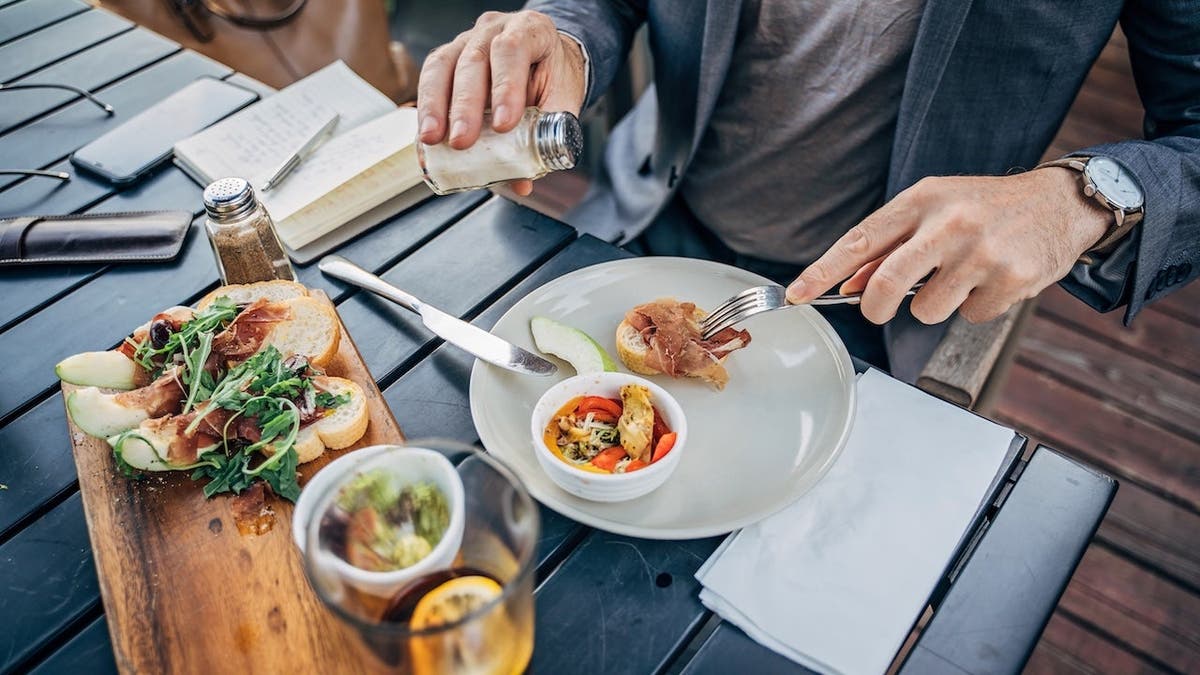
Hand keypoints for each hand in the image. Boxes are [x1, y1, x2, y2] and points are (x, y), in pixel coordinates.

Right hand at [416, 10, 586, 195]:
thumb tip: (520, 183)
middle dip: (465, 105)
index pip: (513, 50)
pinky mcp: (447, 56)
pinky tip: (425, 136)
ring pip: (443, 65)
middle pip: (474, 60)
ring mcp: (467, 40)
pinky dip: (426, 109)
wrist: (543, 59)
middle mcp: (495, 30)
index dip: (506, 87)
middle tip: (461, 141)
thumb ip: (545, 138)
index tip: (503, 125)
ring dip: (434, 105)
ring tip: (432, 139)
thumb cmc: (551, 78)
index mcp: (531, 31)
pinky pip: (430, 77)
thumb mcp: (560, 102)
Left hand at [786, 169, 1111, 323]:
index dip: (823, 271)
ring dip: (937, 304)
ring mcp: (981, 253)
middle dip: (875, 308)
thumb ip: (892, 246)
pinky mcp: (1011, 280)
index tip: (796, 295)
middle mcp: (949, 224)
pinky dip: (976, 307)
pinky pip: (970, 317)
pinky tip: (993, 280)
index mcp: (921, 200)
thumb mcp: (934, 210)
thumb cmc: (985, 208)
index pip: (860, 241)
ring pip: (927, 310)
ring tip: (963, 276)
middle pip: (886, 285)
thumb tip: (851, 283)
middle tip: (879, 310)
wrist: (1061, 202)